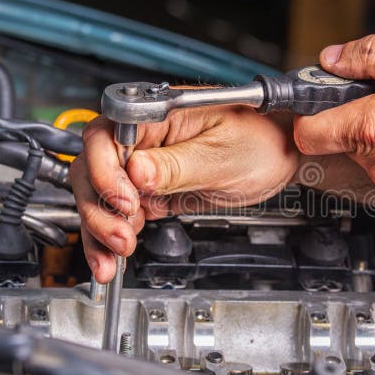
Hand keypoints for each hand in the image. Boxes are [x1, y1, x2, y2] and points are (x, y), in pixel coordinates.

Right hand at [70, 106, 299, 282]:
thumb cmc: (263, 138)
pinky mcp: (152, 191)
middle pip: (92, 169)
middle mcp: (143, 138)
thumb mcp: (222, 154)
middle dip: (99, 208)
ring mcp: (144, 166)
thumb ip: (177, 165)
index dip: (106, 171)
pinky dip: (111, 238)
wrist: (282, 155)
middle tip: (121, 235)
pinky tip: (113, 258)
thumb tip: (137, 171)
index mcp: (157, 115)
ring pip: (100, 197)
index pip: (105, 136)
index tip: (126, 200)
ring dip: (99, 230)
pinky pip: (120, 214)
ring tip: (113, 259)